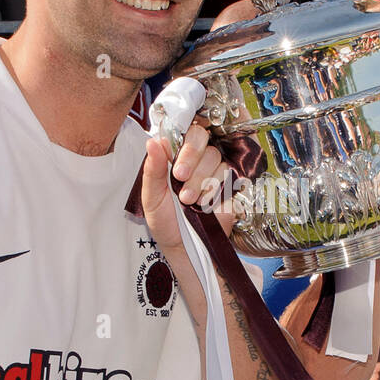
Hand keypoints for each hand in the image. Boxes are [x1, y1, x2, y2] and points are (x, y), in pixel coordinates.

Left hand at [141, 124, 234, 252]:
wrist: (186, 246)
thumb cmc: (166, 221)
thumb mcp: (152, 197)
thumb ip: (152, 169)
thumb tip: (152, 141)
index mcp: (173, 158)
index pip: (181, 133)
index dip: (181, 143)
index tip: (173, 162)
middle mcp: (194, 160)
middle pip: (201, 138)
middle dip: (191, 157)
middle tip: (180, 177)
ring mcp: (212, 170)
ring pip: (214, 157)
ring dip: (200, 179)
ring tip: (188, 200)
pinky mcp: (227, 184)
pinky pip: (226, 174)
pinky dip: (213, 189)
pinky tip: (204, 204)